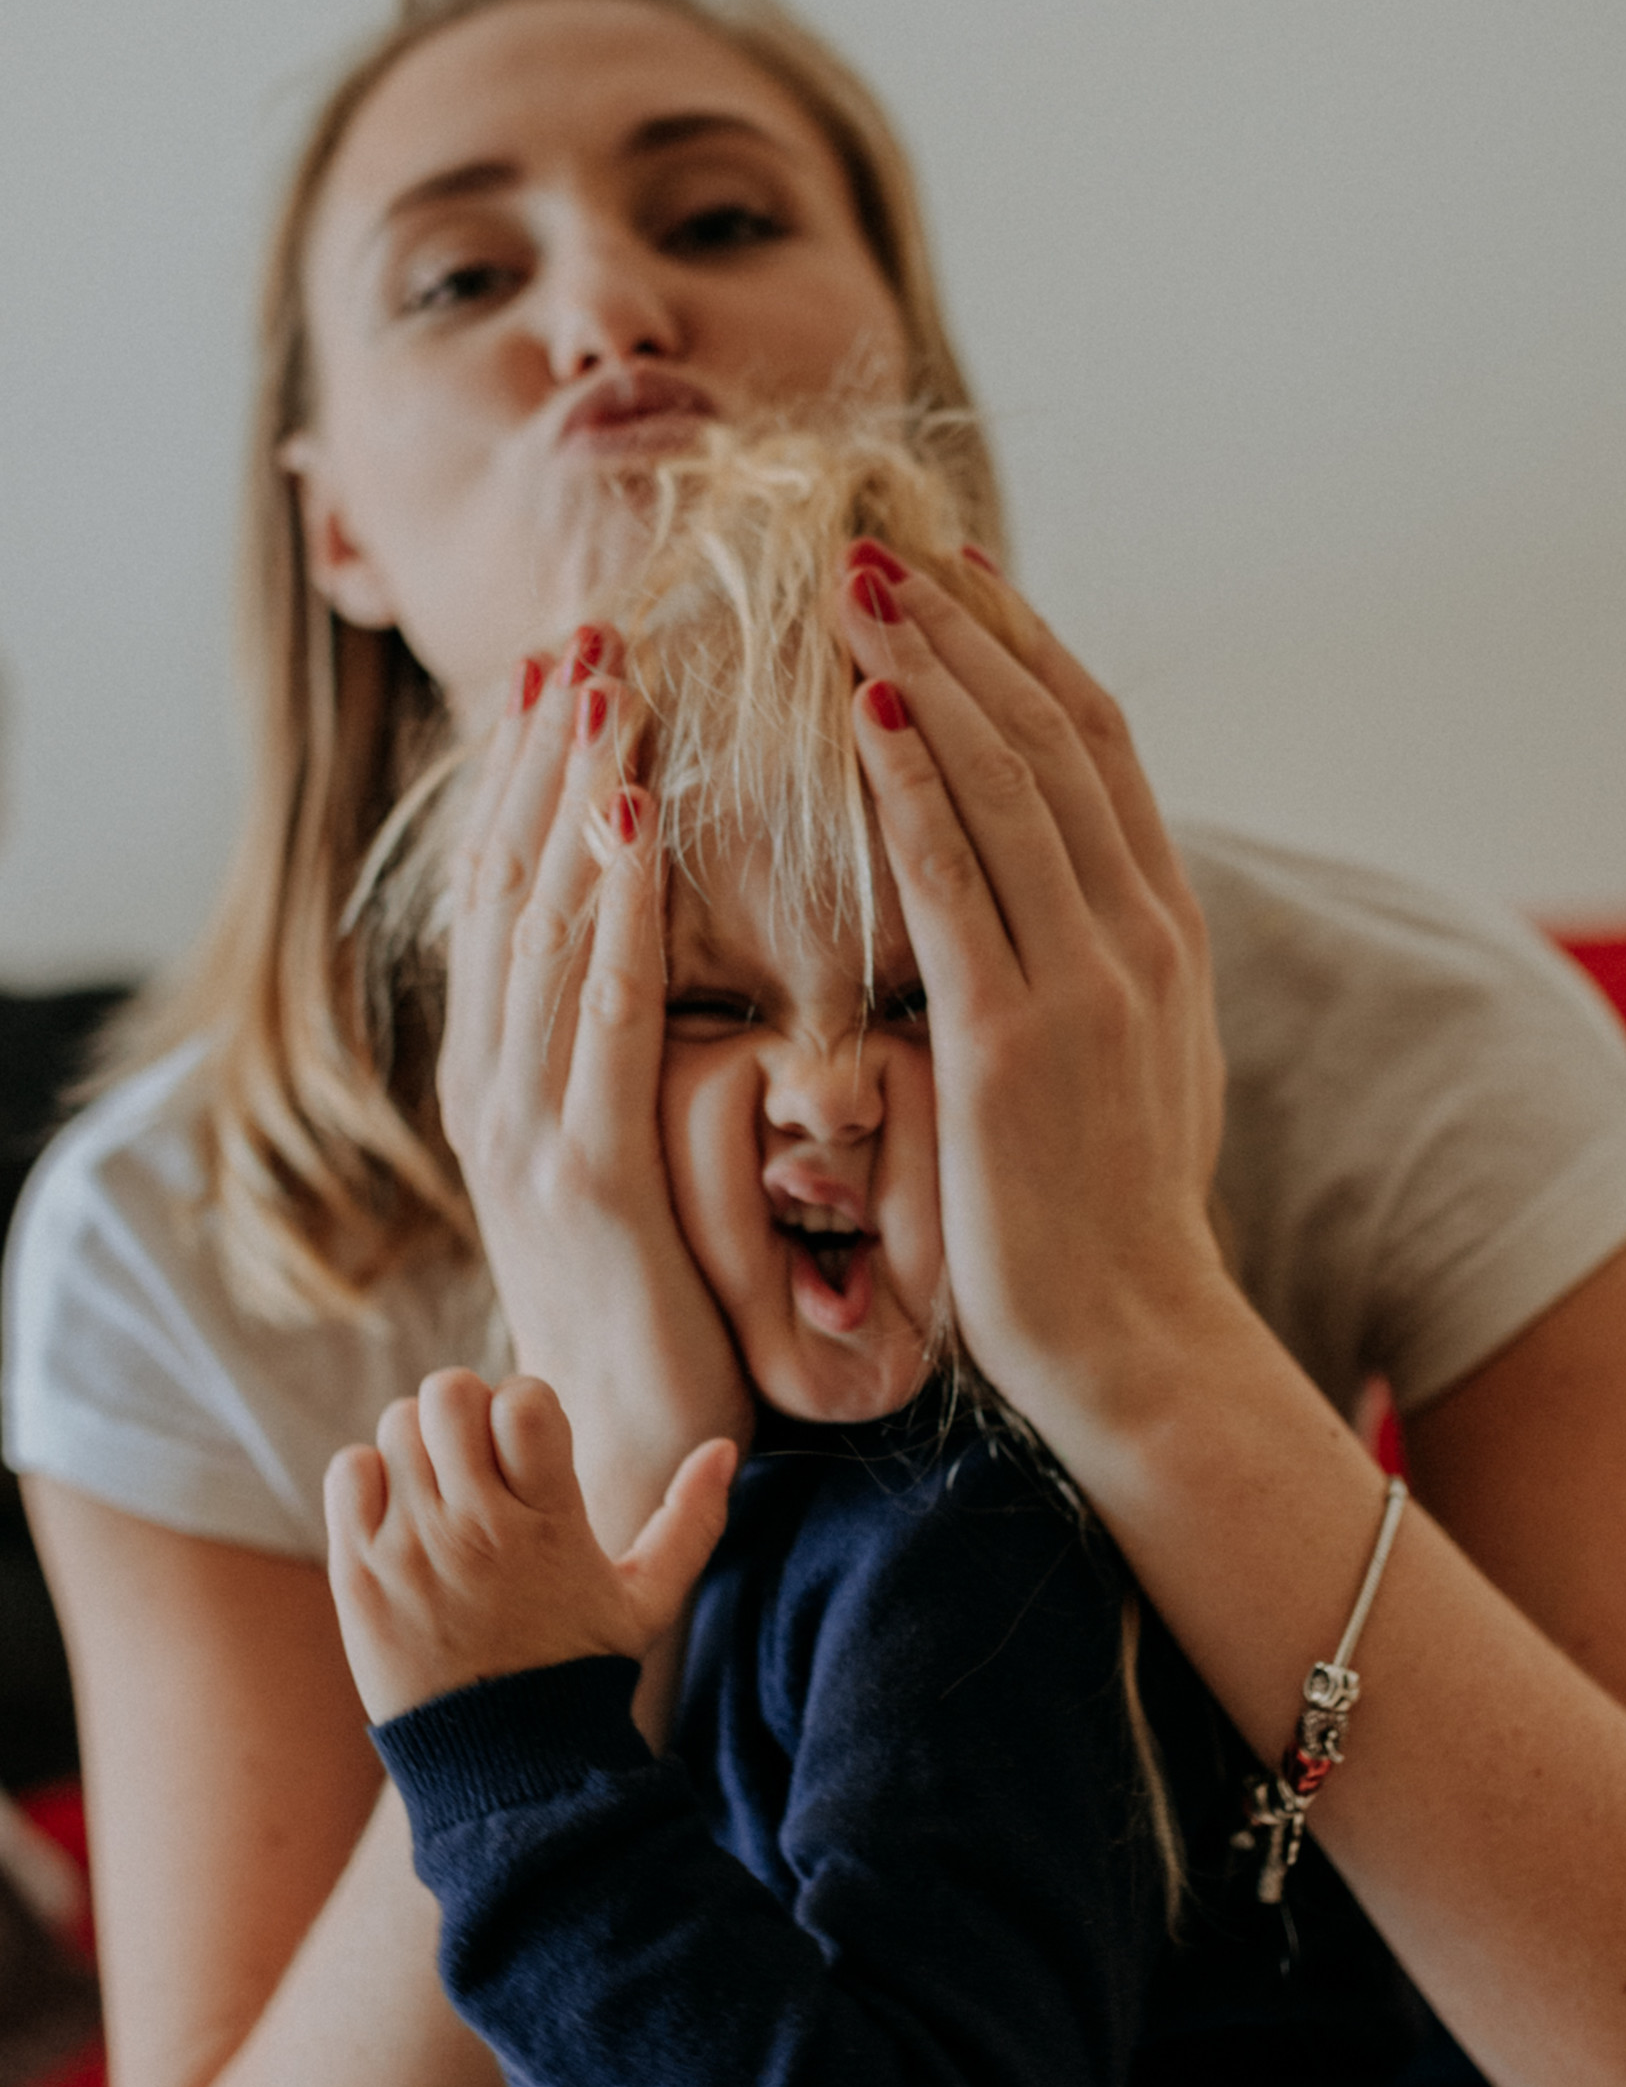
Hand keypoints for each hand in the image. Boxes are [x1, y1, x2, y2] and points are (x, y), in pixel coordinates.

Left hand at [324, 1369, 736, 1723]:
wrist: (504, 1763)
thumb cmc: (579, 1671)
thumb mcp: (649, 1601)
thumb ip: (692, 1521)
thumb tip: (726, 1449)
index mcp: (551, 1524)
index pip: (524, 1399)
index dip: (527, 1405)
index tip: (531, 1445)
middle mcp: (477, 1529)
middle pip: (451, 1394)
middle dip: (469, 1409)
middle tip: (479, 1453)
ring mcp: (412, 1549)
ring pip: (398, 1423)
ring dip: (422, 1439)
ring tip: (442, 1484)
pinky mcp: (360, 1573)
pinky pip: (349, 1471)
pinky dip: (371, 1476)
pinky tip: (401, 1511)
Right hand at [438, 639, 752, 1547]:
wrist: (629, 1453)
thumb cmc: (660, 1309)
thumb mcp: (630, 1165)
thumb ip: (630, 1065)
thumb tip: (668, 965)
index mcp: (508, 1080)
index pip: (513, 901)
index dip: (535, 784)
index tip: (570, 675)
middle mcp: (494, 1089)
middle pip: (511, 889)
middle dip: (546, 757)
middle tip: (584, 633)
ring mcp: (525, 1130)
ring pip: (542, 928)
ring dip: (574, 797)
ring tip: (606, 681)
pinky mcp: (585, 1177)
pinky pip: (601, 1016)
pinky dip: (615, 909)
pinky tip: (641, 822)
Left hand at [839, 553, 1230, 1454]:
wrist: (1135, 1339)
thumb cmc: (1111, 1219)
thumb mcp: (1139, 1066)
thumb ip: (1106, 968)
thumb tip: (1067, 897)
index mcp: (1166, 934)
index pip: (1097, 749)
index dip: (1026, 647)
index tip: (956, 574)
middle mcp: (1138, 937)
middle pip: (1054, 735)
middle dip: (967, 627)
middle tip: (880, 545)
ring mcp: (1083, 985)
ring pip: (1007, 783)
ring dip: (929, 669)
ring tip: (853, 585)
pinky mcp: (1009, 1044)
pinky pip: (952, 882)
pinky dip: (908, 781)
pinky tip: (856, 707)